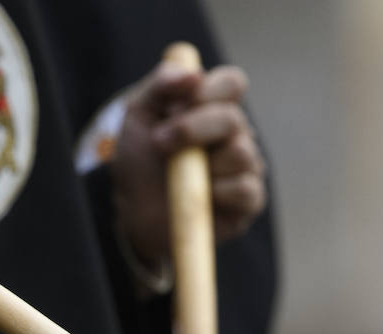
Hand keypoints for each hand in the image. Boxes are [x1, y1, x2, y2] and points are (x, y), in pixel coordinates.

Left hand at [112, 59, 266, 276]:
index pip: (232, 83)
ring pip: (241, 153)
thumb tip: (193, 74)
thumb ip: (161, 84)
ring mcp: (246, 167)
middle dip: (191, 130)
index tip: (174, 107)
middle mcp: (236, 133)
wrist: (134, 211)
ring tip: (180, 179)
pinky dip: (219, 192)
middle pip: (233, 118)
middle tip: (159, 144)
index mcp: (215, 106)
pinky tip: (201, 197)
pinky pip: (246, 189)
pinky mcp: (248, 201)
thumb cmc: (139, 160)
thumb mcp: (138, 114)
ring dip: (202, 166)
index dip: (208, 91)